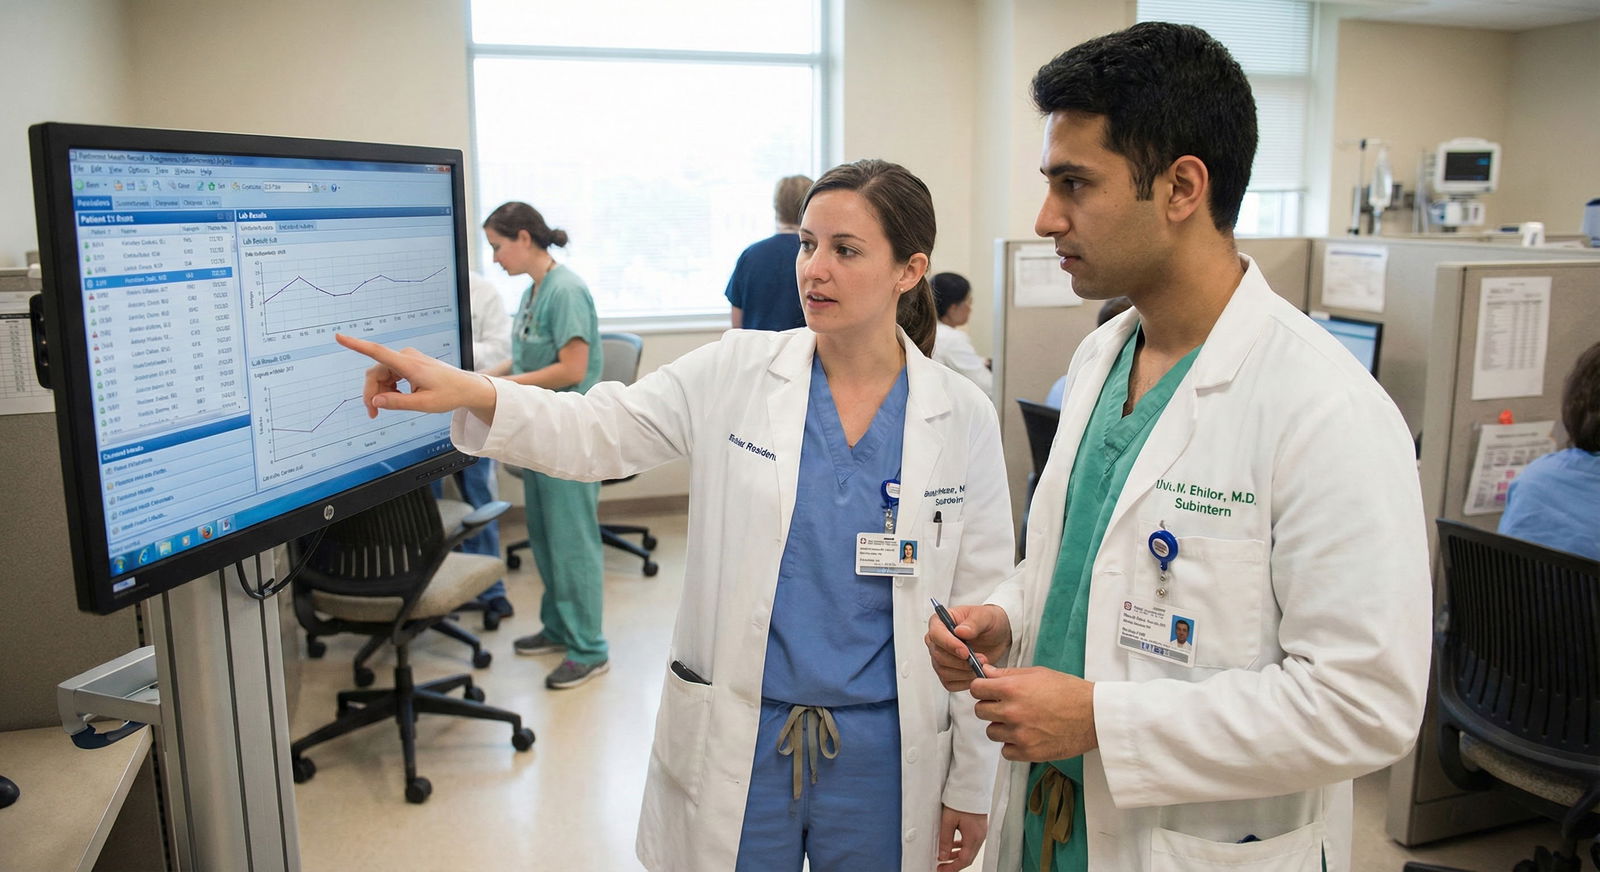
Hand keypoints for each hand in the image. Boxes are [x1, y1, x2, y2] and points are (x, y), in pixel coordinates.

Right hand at [335, 334, 496, 420]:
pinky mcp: (408, 364)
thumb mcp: (423, 404)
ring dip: (381, 392)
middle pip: (375, 373)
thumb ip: (397, 403)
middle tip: (373, 414)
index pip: (377, 352)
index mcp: (409, 364)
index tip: (340, 337)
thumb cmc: (449, 394)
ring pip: (381, 375)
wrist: (466, 388)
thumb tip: (375, 401)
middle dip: (371, 393)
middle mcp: (405, 358)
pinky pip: (389, 375)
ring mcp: (407, 360)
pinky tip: (399, 397)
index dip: (356, 345)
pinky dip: (389, 388)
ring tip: (393, 406)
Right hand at [925, 603, 1011, 691]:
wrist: (998, 636)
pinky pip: (949, 683)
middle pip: (938, 655)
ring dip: (964, 672)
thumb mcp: (985, 616)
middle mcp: (937, 640)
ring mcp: (941, 657)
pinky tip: (975, 673)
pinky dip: (964, 681)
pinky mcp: (948, 672)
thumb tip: (960, 631)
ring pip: (943, 671)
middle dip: (960, 661)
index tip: (965, 652)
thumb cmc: (988, 622)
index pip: (935, 635)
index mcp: (940, 622)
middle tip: (980, 659)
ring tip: (981, 665)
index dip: (949, 644)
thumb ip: (973, 623)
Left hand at [937, 806, 986, 869]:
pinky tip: (954, 845)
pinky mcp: (979, 827)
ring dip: (958, 855)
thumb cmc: (962, 800)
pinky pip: (971, 842)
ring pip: (969, 850)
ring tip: (945, 857)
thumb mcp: (948, 821)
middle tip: (942, 866)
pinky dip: (962, 847)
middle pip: (968, 857)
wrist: (972, 786)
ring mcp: (981, 832)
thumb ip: (945, 840)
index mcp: (974, 837)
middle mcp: (980, 836)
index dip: (952, 868)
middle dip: (954, 864)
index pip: (964, 861)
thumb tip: (943, 855)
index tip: (942, 870)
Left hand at [970, 666, 1096, 761]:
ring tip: (1021, 722)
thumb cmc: (1070, 692)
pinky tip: (1026, 736)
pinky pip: (1005, 751)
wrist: (1093, 715)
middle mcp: (1012, 711)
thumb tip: (986, 673)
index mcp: (1012, 688)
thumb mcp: (1038, 674)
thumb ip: (1008, 674)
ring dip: (1001, 727)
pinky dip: (1012, 745)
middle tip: (1006, 707)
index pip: (976, 689)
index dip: (982, 689)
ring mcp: (1019, 734)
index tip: (988, 691)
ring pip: (991, 732)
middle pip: (980, 711)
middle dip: (990, 707)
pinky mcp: (1028, 752)